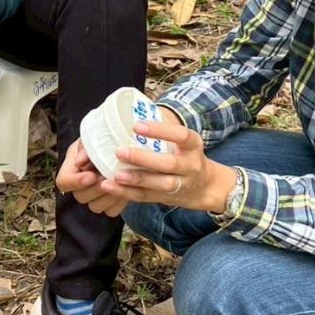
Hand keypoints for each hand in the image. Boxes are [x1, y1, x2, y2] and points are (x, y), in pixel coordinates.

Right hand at [57, 139, 128, 216]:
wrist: (120, 146)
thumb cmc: (102, 140)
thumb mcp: (92, 139)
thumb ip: (85, 148)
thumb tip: (80, 162)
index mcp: (71, 169)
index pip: (63, 182)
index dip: (75, 182)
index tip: (91, 176)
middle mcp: (80, 187)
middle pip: (80, 197)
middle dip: (96, 189)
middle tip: (110, 178)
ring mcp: (94, 198)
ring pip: (95, 207)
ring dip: (108, 196)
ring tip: (120, 183)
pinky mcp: (109, 204)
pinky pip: (111, 211)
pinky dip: (119, 202)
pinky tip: (127, 189)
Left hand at [95, 118, 234, 213]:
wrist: (204, 186)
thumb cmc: (185, 155)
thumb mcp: (184, 142)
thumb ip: (164, 133)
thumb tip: (129, 116)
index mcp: (193, 146)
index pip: (181, 135)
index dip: (161, 130)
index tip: (137, 126)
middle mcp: (190, 166)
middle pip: (170, 164)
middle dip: (144, 159)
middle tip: (120, 151)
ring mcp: (182, 184)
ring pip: (160, 184)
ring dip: (137, 179)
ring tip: (116, 174)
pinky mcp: (168, 198)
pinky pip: (147, 197)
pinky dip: (127, 193)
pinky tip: (111, 186)